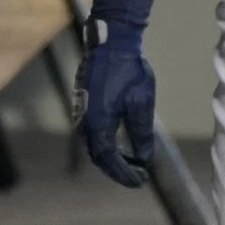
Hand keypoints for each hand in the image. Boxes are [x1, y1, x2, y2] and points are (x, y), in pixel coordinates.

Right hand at [75, 20, 157, 188]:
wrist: (110, 43)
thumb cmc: (129, 72)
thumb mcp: (141, 104)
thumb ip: (141, 134)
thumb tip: (143, 157)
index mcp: (98, 125)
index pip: (109, 160)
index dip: (125, 173)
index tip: (140, 180)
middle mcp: (85, 123)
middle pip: (98, 157)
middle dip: (116, 169)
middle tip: (136, 175)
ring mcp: (81, 113)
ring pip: (92, 146)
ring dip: (109, 157)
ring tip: (128, 162)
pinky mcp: (82, 104)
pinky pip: (90, 133)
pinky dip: (103, 144)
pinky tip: (117, 142)